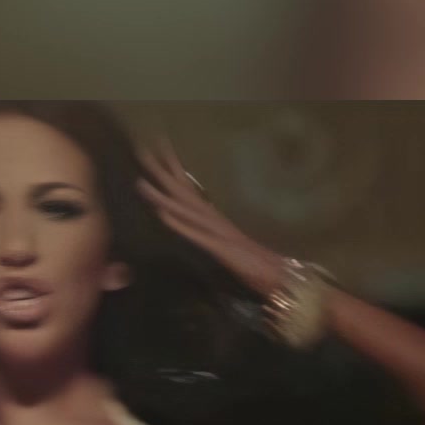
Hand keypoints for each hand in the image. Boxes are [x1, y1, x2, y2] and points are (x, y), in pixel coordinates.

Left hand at [137, 139, 289, 297]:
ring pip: (186, 209)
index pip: (188, 188)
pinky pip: (196, 235)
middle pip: (183, 191)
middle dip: (161, 170)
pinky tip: (162, 215)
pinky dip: (179, 224)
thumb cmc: (256, 264)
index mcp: (213, 217)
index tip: (154, 147)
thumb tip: (185, 223)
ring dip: (163, 196)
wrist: (284, 277)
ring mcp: (219, 231)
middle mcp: (214, 218)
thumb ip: (208, 233)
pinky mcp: (222, 249)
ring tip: (140, 182)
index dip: (171, 168)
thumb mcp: (225, 244)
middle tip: (141, 147)